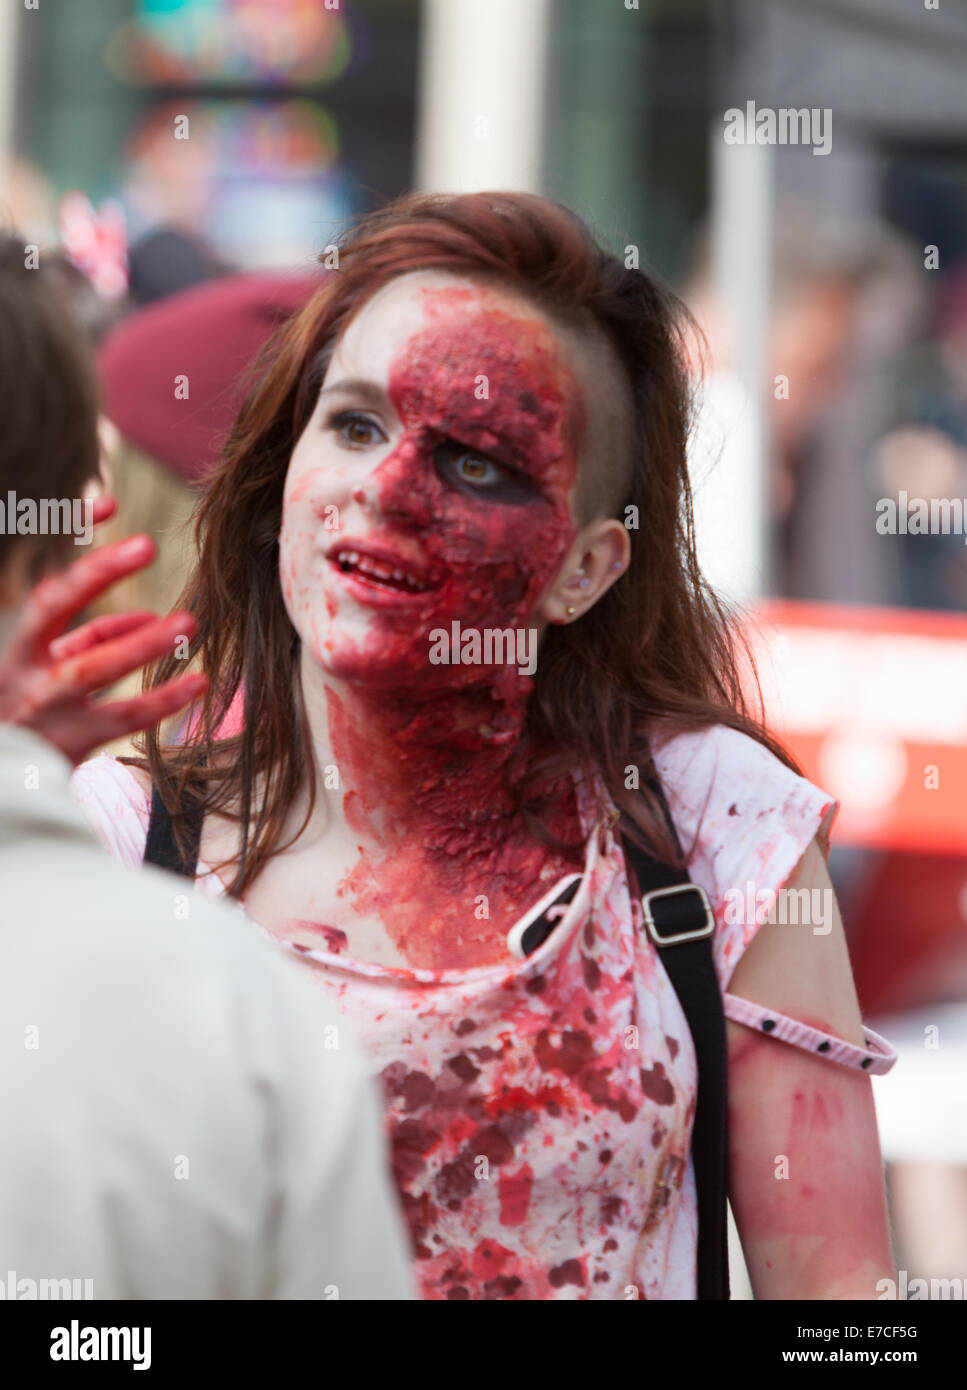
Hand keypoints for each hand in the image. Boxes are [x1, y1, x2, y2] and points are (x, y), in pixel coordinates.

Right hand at [0, 497, 207, 763]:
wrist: (0, 779)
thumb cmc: (27, 713)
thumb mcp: (46, 668)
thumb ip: (90, 639)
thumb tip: (148, 617)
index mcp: (15, 642)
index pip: (45, 582)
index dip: (72, 541)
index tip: (107, 502)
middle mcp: (21, 666)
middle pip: (51, 606)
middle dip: (96, 573)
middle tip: (146, 546)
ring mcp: (42, 706)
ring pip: (91, 668)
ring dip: (141, 643)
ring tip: (187, 623)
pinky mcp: (67, 743)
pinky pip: (122, 718)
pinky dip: (163, 699)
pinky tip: (199, 683)